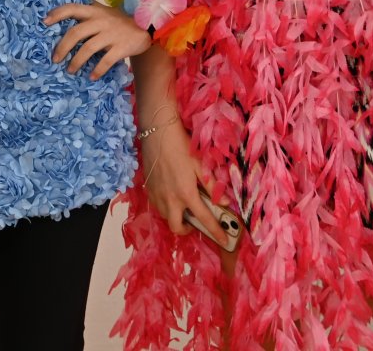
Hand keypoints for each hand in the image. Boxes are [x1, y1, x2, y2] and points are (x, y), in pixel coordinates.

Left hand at [43, 1, 151, 79]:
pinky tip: (91, 76)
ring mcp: (111, 34)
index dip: (57, 14)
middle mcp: (101, 21)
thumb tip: (64, 7)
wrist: (147, 27)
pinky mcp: (122, 47)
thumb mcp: (104, 11)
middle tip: (55, 59)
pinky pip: (106, 61)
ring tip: (70, 70)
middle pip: (76, 33)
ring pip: (88, 48)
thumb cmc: (120, 21)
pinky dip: (97, 70)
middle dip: (62, 47)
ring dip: (76, 61)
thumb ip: (87, 9)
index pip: (72, 8)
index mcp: (94, 12)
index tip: (44, 22)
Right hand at [139, 122, 227, 245]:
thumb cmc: (182, 146)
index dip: (216, 232)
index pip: (204, 219)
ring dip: (176, 217)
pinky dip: (166, 206)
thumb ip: (212, 186)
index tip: (224, 240)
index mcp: (186, 194)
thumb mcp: (200, 165)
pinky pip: (157, 206)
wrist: (158, 132)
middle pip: (176, 228)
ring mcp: (156, 195)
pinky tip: (171, 195)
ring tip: (183, 206)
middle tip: (194, 223)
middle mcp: (170, 199)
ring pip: (166, 217)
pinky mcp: (148, 189)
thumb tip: (224, 202)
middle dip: (187, 230)